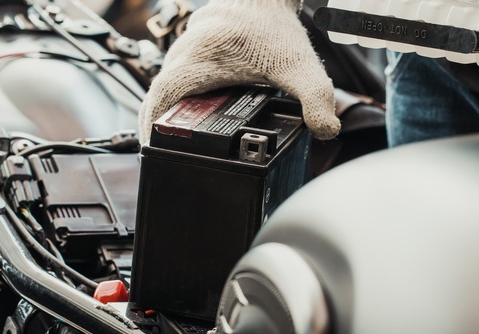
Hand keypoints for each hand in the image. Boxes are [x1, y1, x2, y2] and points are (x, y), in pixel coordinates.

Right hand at [138, 0, 339, 142]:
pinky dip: (177, 105)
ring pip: (165, 91)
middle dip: (159, 131)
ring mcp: (182, 55)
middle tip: (169, 162)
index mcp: (199, 60)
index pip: (162, 97)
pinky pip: (174, 84)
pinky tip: (190, 124)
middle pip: (158, 100)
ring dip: (167, 118)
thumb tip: (325, 131)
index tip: (154, 150)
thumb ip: (316, 98)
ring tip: (177, 149)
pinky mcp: (187, 57)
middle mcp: (183, 56)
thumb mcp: (299, 65)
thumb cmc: (274, 26)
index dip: (153, 126)